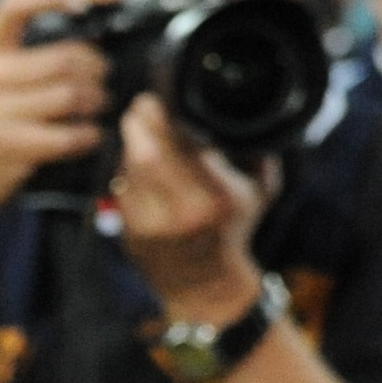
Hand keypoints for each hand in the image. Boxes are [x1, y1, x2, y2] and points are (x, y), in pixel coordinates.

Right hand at [0, 0, 106, 219]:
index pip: (12, 6)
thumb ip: (26, 57)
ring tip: (99, 105)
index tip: (80, 5)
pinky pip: (70, 134)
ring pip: (73, 94)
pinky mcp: (10, 145)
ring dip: (98, 101)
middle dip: (97, 68)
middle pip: (65, 58)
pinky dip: (89, 135)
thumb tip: (90, 36)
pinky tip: (90, 135)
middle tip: (104, 79)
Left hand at [108, 95, 274, 327]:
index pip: (178, 149)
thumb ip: (256, 154)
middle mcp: (179, 213)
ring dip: (130, 144)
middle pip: (146, 157)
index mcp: (214, 199)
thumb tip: (243, 116)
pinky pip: (122, 189)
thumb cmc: (234, 231)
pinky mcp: (127, 232)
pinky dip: (126, 168)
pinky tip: (134, 156)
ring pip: (128, 171)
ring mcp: (148, 226)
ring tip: (138, 126)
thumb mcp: (260, 192)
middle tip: (139, 104)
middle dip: (139, 125)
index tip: (155, 99)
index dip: (161, 121)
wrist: (205, 284)